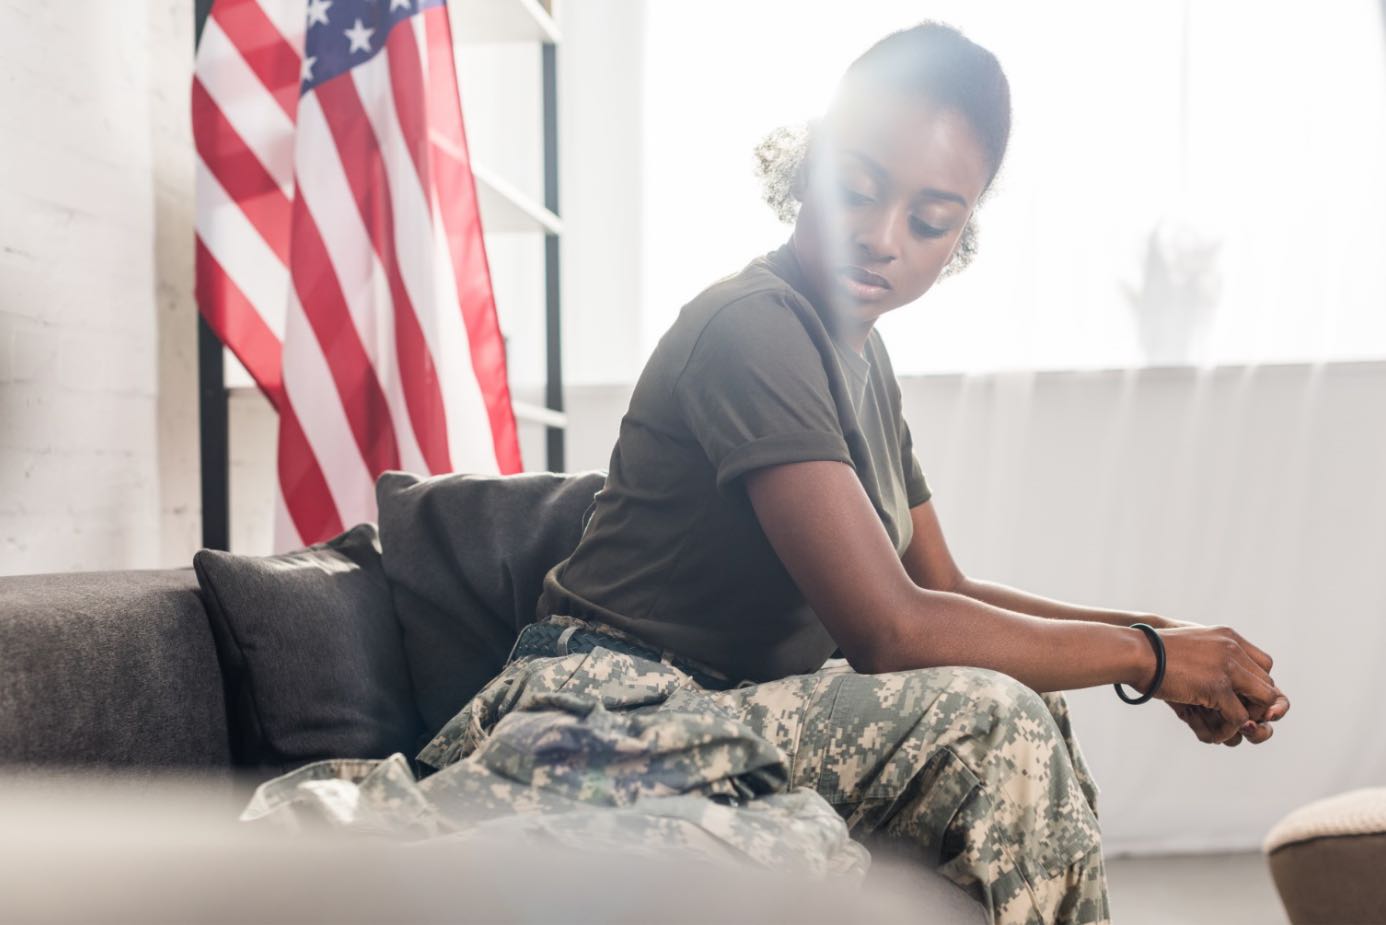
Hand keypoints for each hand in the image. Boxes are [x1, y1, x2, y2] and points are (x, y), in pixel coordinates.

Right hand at [1127, 621, 1289, 744]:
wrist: (1136, 653)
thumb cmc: (1153, 652)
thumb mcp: (1190, 645)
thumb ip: (1210, 656)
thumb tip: (1217, 680)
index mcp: (1228, 637)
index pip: (1264, 663)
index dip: (1259, 684)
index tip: (1245, 698)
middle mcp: (1233, 649)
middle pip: (1268, 683)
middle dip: (1259, 705)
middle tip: (1241, 717)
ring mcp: (1227, 668)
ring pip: (1264, 701)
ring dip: (1251, 718)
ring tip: (1230, 725)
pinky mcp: (1217, 687)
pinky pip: (1240, 717)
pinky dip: (1230, 729)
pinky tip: (1214, 733)